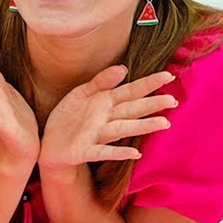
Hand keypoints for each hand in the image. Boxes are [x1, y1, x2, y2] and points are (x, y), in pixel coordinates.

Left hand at [39, 65, 175, 169]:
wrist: (49, 144)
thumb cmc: (69, 117)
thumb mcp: (81, 94)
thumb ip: (101, 81)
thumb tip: (123, 68)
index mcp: (105, 103)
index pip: (131, 91)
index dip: (149, 84)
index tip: (168, 75)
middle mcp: (106, 119)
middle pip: (131, 110)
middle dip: (152, 105)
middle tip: (173, 100)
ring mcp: (97, 135)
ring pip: (123, 129)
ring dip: (142, 126)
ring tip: (163, 123)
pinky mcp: (86, 150)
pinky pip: (104, 151)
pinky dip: (118, 152)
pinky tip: (134, 153)